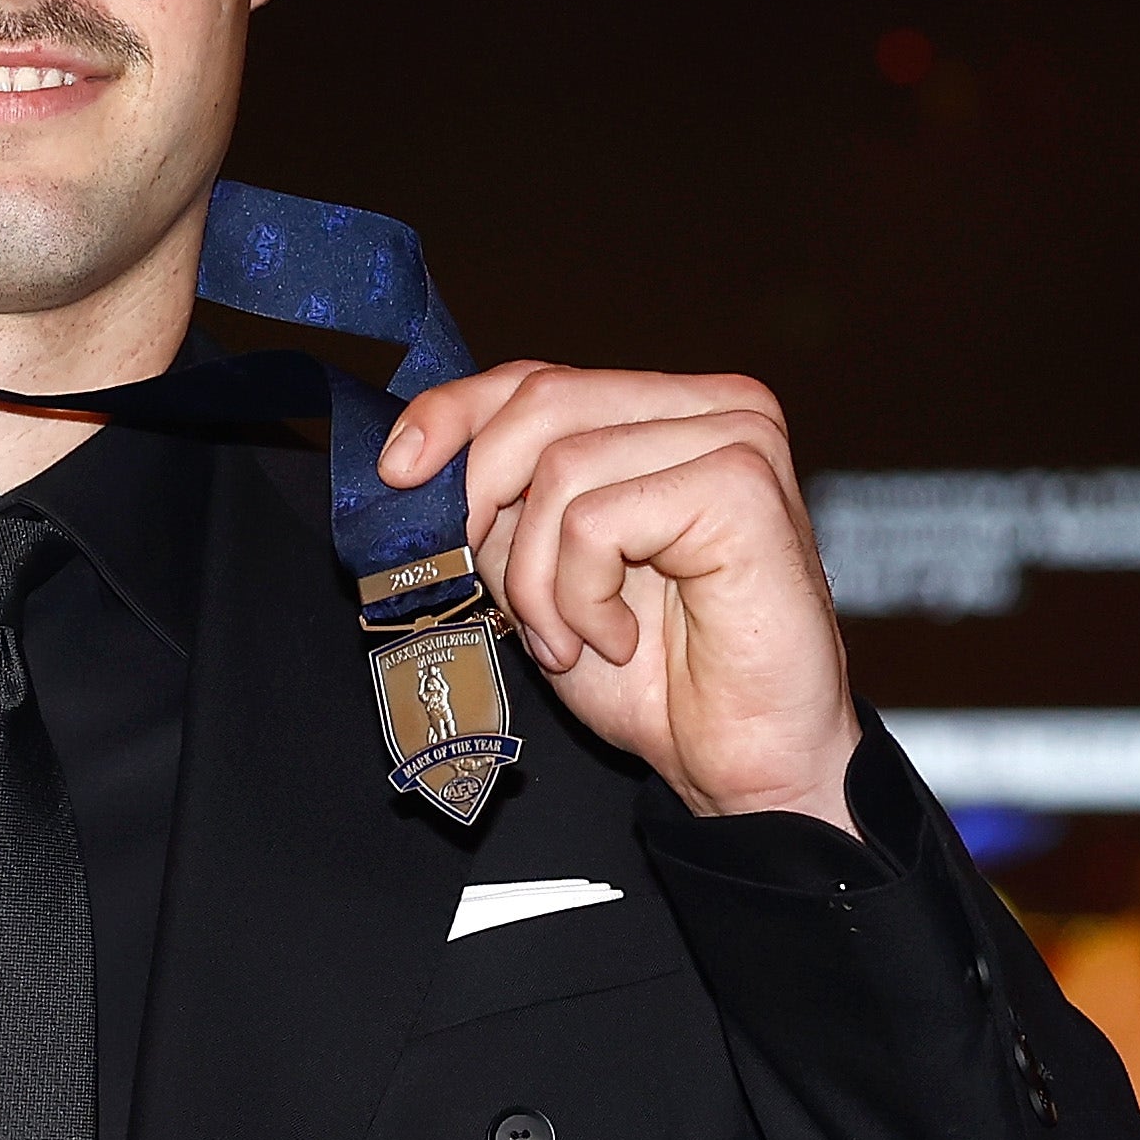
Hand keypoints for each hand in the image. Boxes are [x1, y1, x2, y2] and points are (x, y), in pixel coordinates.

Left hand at [381, 364, 858, 828]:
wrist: (740, 762)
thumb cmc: (655, 678)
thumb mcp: (544, 576)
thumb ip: (499, 509)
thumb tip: (415, 468)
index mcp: (668, 413)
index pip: (537, 377)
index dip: (453, 415)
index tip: (397, 474)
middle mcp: (714, 407)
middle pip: (543, 402)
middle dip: (483, 501)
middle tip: (489, 593)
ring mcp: (737, 437)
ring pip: (562, 468)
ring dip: (540, 580)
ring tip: (572, 641)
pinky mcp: (742, 484)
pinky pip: (598, 520)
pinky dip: (584, 597)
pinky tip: (620, 640)